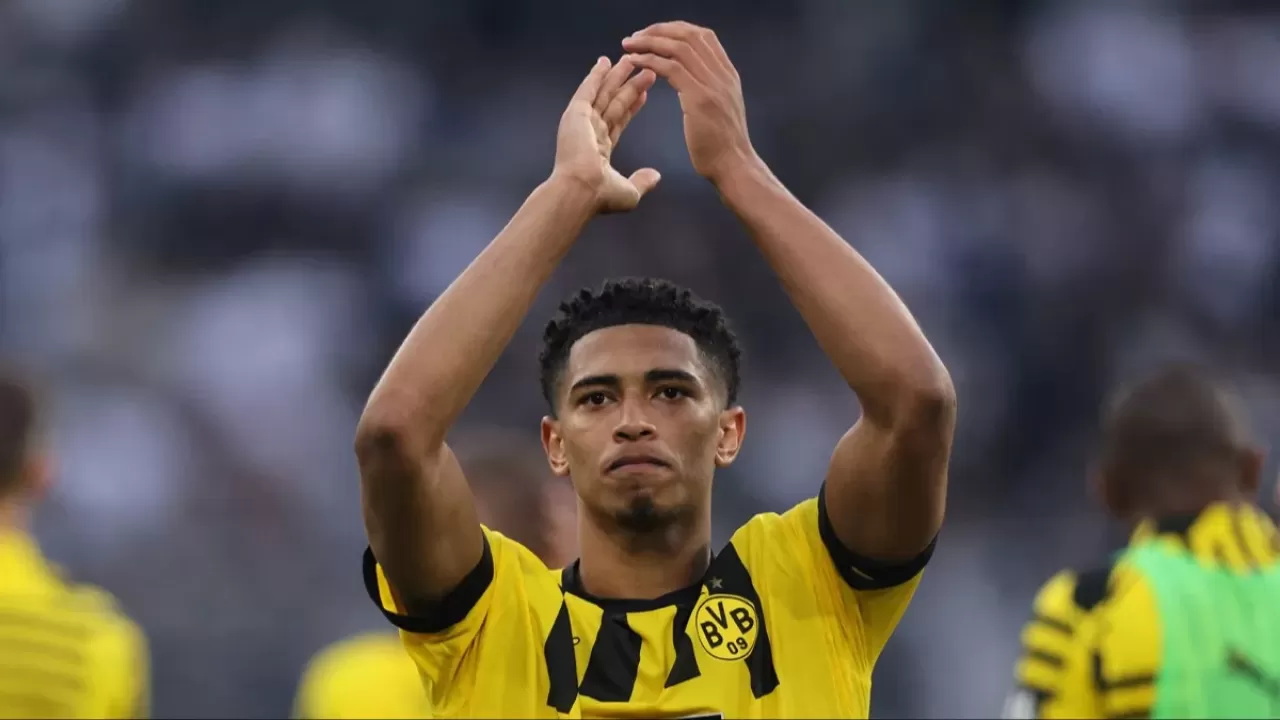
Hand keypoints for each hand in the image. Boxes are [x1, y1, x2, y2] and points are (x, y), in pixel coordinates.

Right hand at [553, 56, 659, 212]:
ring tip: (629, 60)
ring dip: (616, 76)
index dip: (632, 106)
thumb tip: (655, 176)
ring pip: (603, 93)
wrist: (581, 191)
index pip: (620, 121)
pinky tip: (604, 62)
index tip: (644, 94)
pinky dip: (595, 75)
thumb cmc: (601, 195)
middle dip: (628, 86)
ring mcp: (582, 122)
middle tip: (643, 69)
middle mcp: (590, 132)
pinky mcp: (575, 113)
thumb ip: (642, 181)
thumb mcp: (629, 191)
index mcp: (600, 149)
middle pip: (613, 102)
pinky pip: (587, 90)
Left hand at [622, 22, 757, 184]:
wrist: (734, 167)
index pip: (703, 36)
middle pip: (689, 35)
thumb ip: (710, 89)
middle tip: (635, 37)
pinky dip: (650, 61)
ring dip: (650, 42)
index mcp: (728, 74)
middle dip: (658, 31)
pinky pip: (671, 69)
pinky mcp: (700, 99)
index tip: (653, 34)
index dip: (675, 29)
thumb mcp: (722, 108)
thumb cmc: (723, 146)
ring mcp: (713, 84)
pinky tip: (634, 63)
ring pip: (679, 48)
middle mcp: (723, 73)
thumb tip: (692, 78)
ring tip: (629, 45)